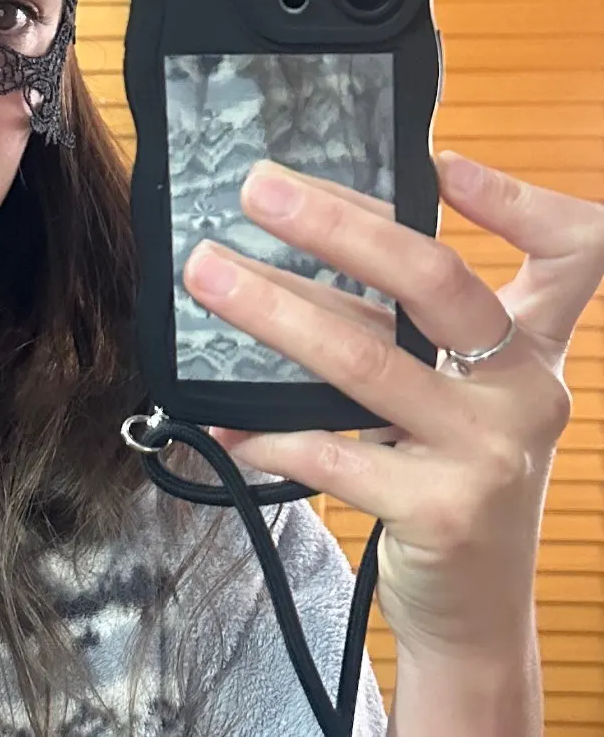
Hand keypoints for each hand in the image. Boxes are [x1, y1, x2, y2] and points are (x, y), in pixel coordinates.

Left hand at [181, 152, 602, 659]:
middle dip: (339, 226)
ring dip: (274, 311)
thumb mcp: (450, 394)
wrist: (475, 611)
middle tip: (258, 190)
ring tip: (208, 275)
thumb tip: (294, 248)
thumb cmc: (449, 477)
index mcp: (532, 348)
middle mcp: (524, 390)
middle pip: (436, 281)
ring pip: (365, 361)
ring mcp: (489, 452)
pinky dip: (267, 433)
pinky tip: (218, 418)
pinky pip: (333, 454)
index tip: (442, 164)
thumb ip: (403, 326)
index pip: (571, 254)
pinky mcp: (445, 512)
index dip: (519, 199)